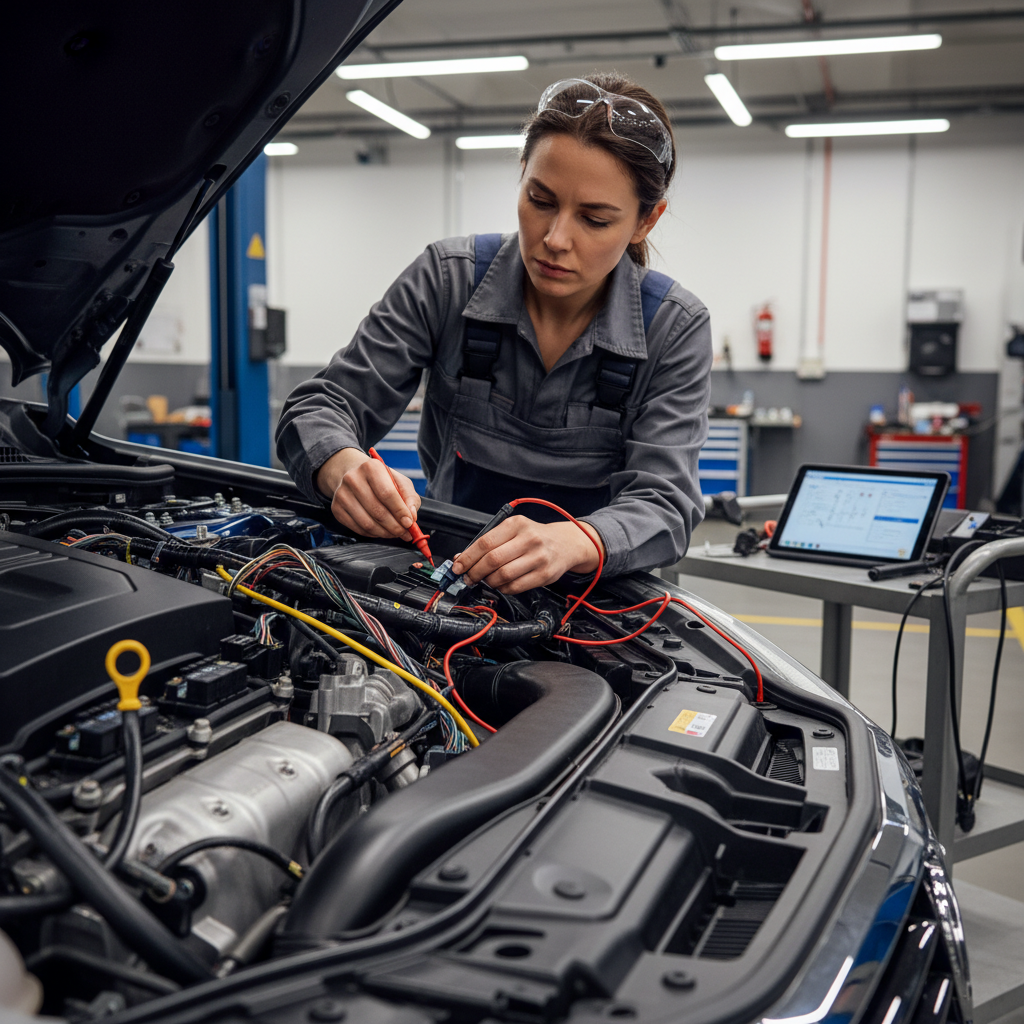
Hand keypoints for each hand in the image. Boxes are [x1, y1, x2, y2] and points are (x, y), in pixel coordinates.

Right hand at [316, 447, 420, 540]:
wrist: (353, 475)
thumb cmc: (380, 480)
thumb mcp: (400, 482)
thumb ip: (410, 498)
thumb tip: (412, 517)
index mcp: (371, 468)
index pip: (387, 494)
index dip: (400, 511)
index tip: (409, 523)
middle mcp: (353, 479)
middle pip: (377, 511)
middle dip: (394, 526)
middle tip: (404, 533)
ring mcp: (342, 494)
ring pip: (367, 523)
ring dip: (385, 533)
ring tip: (395, 533)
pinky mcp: (336, 509)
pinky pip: (358, 528)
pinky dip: (373, 534)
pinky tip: (381, 530)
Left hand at [452, 517, 603, 593]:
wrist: (566, 543)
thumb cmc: (535, 536)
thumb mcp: (514, 530)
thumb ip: (490, 542)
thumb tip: (461, 559)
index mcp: (517, 524)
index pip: (485, 542)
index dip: (467, 558)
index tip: (457, 567)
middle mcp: (529, 539)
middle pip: (492, 560)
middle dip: (475, 572)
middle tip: (469, 578)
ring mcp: (538, 558)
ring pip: (503, 575)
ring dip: (489, 582)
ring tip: (487, 580)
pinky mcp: (545, 574)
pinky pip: (516, 587)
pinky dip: (503, 589)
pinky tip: (502, 584)